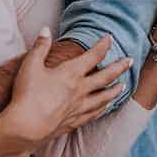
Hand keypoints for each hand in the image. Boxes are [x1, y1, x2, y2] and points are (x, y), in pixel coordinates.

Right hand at [0, 29, 131, 147]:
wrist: (27, 126)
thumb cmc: (27, 94)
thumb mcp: (31, 65)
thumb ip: (40, 46)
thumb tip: (46, 29)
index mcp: (71, 73)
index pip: (93, 56)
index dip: (103, 45)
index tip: (110, 38)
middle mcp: (80, 90)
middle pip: (106, 76)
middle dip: (119, 67)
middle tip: (130, 61)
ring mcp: (79, 107)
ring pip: (104, 97)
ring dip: (115, 90)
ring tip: (123, 86)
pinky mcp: (74, 121)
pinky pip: (94, 114)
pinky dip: (103, 109)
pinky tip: (105, 108)